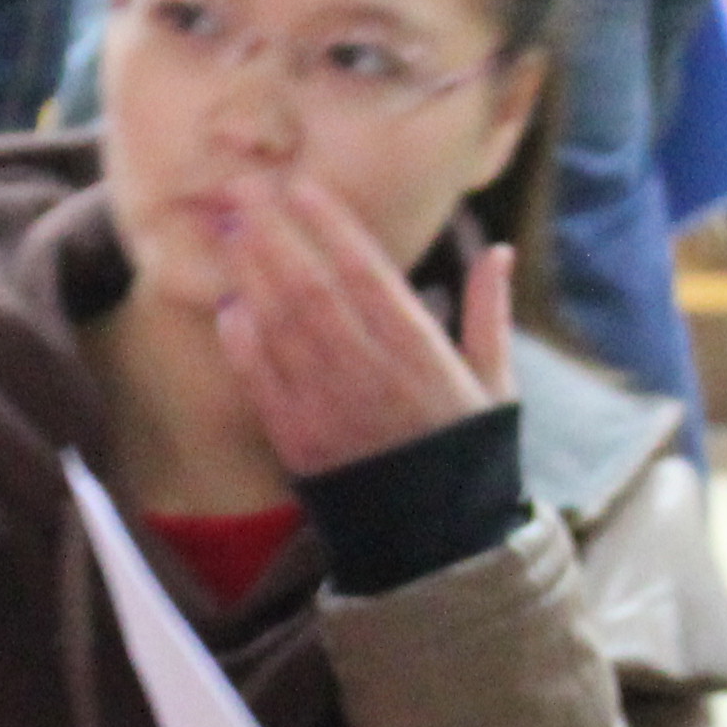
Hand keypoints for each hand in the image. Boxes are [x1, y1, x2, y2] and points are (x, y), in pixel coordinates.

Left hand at [213, 174, 511, 482]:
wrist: (439, 541)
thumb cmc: (467, 454)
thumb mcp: (496, 384)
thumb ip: (490, 314)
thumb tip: (497, 251)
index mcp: (420, 351)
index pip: (365, 272)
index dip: (329, 225)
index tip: (300, 186)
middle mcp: (369, 371)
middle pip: (310, 287)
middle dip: (274, 233)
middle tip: (241, 189)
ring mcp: (328, 405)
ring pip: (281, 325)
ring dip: (251, 274)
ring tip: (229, 230)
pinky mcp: (298, 440)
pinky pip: (261, 380)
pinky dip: (242, 341)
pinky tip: (229, 306)